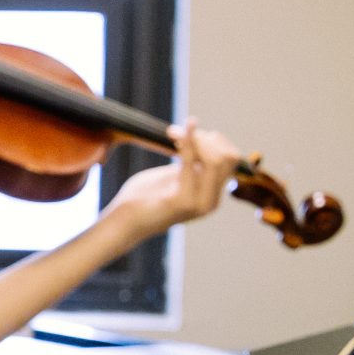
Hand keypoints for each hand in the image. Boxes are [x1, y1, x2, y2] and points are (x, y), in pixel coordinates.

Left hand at [107, 121, 240, 234]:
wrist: (122, 223)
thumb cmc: (141, 198)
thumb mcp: (172, 177)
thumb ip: (191, 164)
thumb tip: (204, 139)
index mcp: (211, 195)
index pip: (230, 159)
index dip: (214, 140)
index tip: (190, 130)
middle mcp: (211, 201)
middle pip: (228, 157)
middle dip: (206, 138)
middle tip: (178, 134)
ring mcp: (199, 203)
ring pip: (216, 160)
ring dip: (196, 140)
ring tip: (173, 136)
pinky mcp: (182, 202)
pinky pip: (190, 163)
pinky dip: (186, 142)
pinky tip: (175, 133)